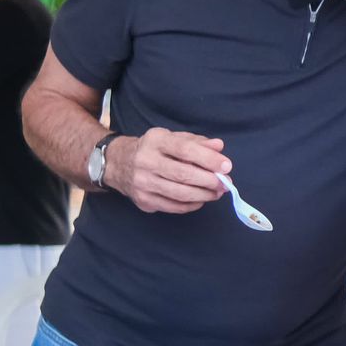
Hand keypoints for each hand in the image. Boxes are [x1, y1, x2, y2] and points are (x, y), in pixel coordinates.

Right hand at [105, 127, 229, 213]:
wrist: (118, 163)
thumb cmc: (153, 149)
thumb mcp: (172, 138)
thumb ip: (196, 142)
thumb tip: (219, 147)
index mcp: (155, 141)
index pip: (185, 150)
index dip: (208, 159)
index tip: (227, 166)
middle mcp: (145, 161)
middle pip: (183, 175)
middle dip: (210, 181)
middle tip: (225, 183)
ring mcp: (142, 183)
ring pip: (180, 194)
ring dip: (204, 195)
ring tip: (217, 192)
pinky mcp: (143, 200)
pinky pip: (173, 207)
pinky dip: (192, 205)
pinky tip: (201, 199)